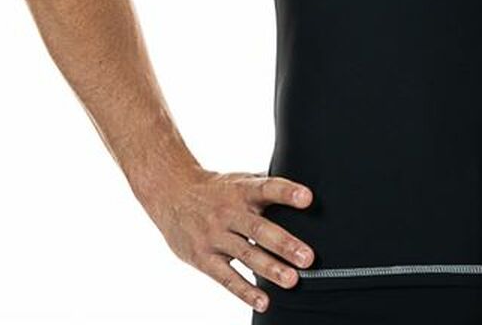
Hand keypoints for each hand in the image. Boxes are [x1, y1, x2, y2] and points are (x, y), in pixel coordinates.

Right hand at [141, 166, 315, 312]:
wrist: (173, 195)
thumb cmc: (217, 189)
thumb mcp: (239, 179)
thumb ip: (266, 185)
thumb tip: (306, 184)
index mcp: (242, 189)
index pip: (267, 187)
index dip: (287, 192)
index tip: (308, 197)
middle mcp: (229, 212)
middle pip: (259, 229)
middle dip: (285, 244)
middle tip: (308, 258)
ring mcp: (215, 236)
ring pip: (245, 255)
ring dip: (270, 269)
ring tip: (292, 281)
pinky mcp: (203, 258)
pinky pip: (226, 277)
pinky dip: (245, 290)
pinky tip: (264, 301)